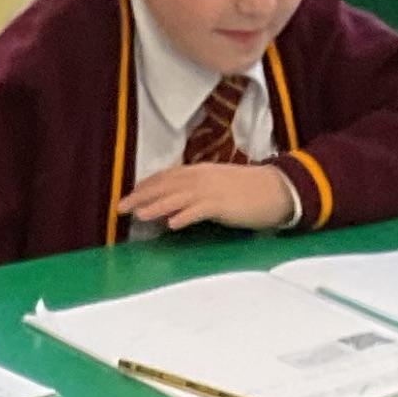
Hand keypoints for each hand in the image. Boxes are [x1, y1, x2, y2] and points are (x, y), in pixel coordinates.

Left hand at [119, 157, 297, 234]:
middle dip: (142, 196)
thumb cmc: (246, 191)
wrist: (276, 189)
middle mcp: (202, 176)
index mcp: (200, 172)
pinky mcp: (224, 204)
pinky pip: (201, 210)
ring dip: (158, 206)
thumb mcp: (215, 187)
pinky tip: (172, 224)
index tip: (128, 196)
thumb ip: (193, 194)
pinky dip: (186, 216)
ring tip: (139, 216)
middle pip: (167, 185)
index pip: (166, 176)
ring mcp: (213, 189)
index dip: (146, 186)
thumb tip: (172, 207)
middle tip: (121, 208)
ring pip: (179, 196)